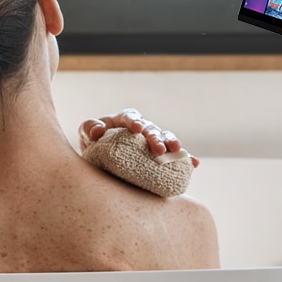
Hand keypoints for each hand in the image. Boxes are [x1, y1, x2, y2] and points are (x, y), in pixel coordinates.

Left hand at [79, 108, 199, 166]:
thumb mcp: (87, 134)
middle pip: (151, 129)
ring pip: (166, 139)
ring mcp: (153, 143)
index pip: (131, 116)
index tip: (136, 128)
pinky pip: (175, 158)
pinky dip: (185, 159)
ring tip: (177, 150)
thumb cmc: (94, 144)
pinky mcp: (161, 159)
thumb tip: (98, 131)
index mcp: (125, 120)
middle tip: (157, 149)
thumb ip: (89, 129)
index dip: (134, 121)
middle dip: (155, 138)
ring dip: (172, 144)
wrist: (101, 164)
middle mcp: (143, 129)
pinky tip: (193, 164)